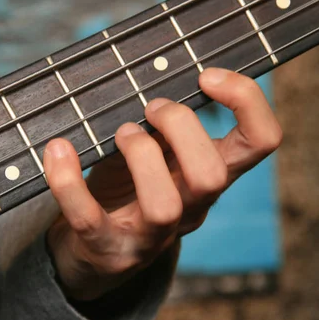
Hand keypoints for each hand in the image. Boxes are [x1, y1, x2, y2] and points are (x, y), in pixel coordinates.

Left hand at [43, 68, 281, 300]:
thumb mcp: (154, 150)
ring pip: (164, 205)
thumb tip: (151, 69)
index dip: (246, 101)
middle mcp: (191, 208)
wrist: (92, 250)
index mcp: (210, 176)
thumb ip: (161, 121)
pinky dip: (68, 179)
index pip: (261, 142)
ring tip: (120, 134)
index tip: (207, 75)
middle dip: (181, 126)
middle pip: (212, 175)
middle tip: (151, 107)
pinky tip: (58, 149)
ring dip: (138, 154)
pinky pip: (88, 218)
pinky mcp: (108, 249)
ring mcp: (151, 236)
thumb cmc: (127, 186)